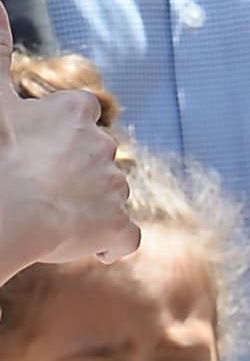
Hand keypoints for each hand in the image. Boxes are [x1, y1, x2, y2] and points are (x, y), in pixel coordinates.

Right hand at [0, 2, 139, 279]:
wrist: (6, 207)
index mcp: (76, 111)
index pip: (83, 116)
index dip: (66, 134)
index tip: (43, 149)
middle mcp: (104, 144)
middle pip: (98, 157)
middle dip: (78, 172)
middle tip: (43, 189)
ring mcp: (114, 186)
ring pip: (112, 194)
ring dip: (94, 205)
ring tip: (57, 218)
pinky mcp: (118, 224)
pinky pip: (126, 236)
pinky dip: (114, 242)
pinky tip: (98, 249)